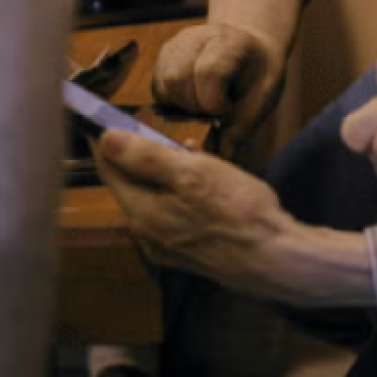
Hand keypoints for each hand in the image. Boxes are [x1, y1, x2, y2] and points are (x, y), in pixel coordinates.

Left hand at [94, 130, 301, 301]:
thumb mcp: (193, 173)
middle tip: (162, 132)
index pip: (109, 170)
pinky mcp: (188, 253)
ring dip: (166, 174)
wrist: (271, 258)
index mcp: (140, 211)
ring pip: (155, 199)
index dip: (107, 142)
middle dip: (144, 157)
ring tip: (193, 153)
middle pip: (133, 185)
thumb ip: (146, 157)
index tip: (107, 119)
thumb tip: (105, 139)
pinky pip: (173, 214)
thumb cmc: (235, 209)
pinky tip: (206, 185)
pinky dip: (180, 194)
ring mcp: (165, 247)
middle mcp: (144, 233)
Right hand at [153, 22, 285, 156]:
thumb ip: (239, 128)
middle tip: (214, 112)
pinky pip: (157, 89)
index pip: (207, 73)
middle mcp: (196, 38)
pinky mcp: (161, 59)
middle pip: (178, 80)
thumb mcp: (262, 99)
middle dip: (195, 107)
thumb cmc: (260, 76)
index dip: (214, 102)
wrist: (253, 49)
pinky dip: (172, 103)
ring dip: (181, 107)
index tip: (227, 111)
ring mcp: (175, 47)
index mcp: (229, 42)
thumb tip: (215, 161)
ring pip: (162, 87)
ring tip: (203, 107)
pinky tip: (192, 102)